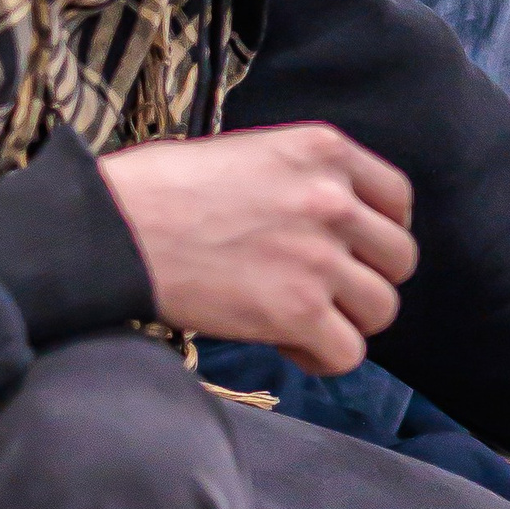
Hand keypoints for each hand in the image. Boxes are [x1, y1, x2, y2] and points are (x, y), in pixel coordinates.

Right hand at [100, 126, 417, 372]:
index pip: (397, 199)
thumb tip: (330, 224)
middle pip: (398, 259)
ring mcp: (320, 258)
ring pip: (381, 308)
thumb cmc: (159, 190)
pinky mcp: (298, 311)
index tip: (353, 249)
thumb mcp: (248, 153)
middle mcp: (333, 200)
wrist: (111, 229)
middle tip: (323, 291)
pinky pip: (349, 352)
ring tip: (302, 321)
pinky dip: (324, 357)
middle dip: (366, 279)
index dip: (379, 231)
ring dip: (347, 321)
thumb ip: (302, 180)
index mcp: (323, 150)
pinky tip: (290, 345)